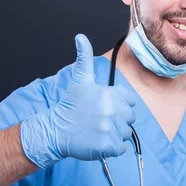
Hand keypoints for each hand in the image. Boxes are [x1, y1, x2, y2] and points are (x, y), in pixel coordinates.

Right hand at [21, 34, 137, 167]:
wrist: (55, 130)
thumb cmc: (70, 105)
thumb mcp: (80, 79)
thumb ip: (84, 57)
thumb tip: (80, 37)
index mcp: (110, 94)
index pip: (130, 101)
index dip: (120, 105)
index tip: (106, 108)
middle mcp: (111, 110)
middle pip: (130, 118)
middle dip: (118, 120)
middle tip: (100, 121)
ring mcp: (109, 128)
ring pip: (125, 133)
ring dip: (114, 134)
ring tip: (98, 131)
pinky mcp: (107, 145)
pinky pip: (121, 148)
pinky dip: (112, 148)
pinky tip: (100, 142)